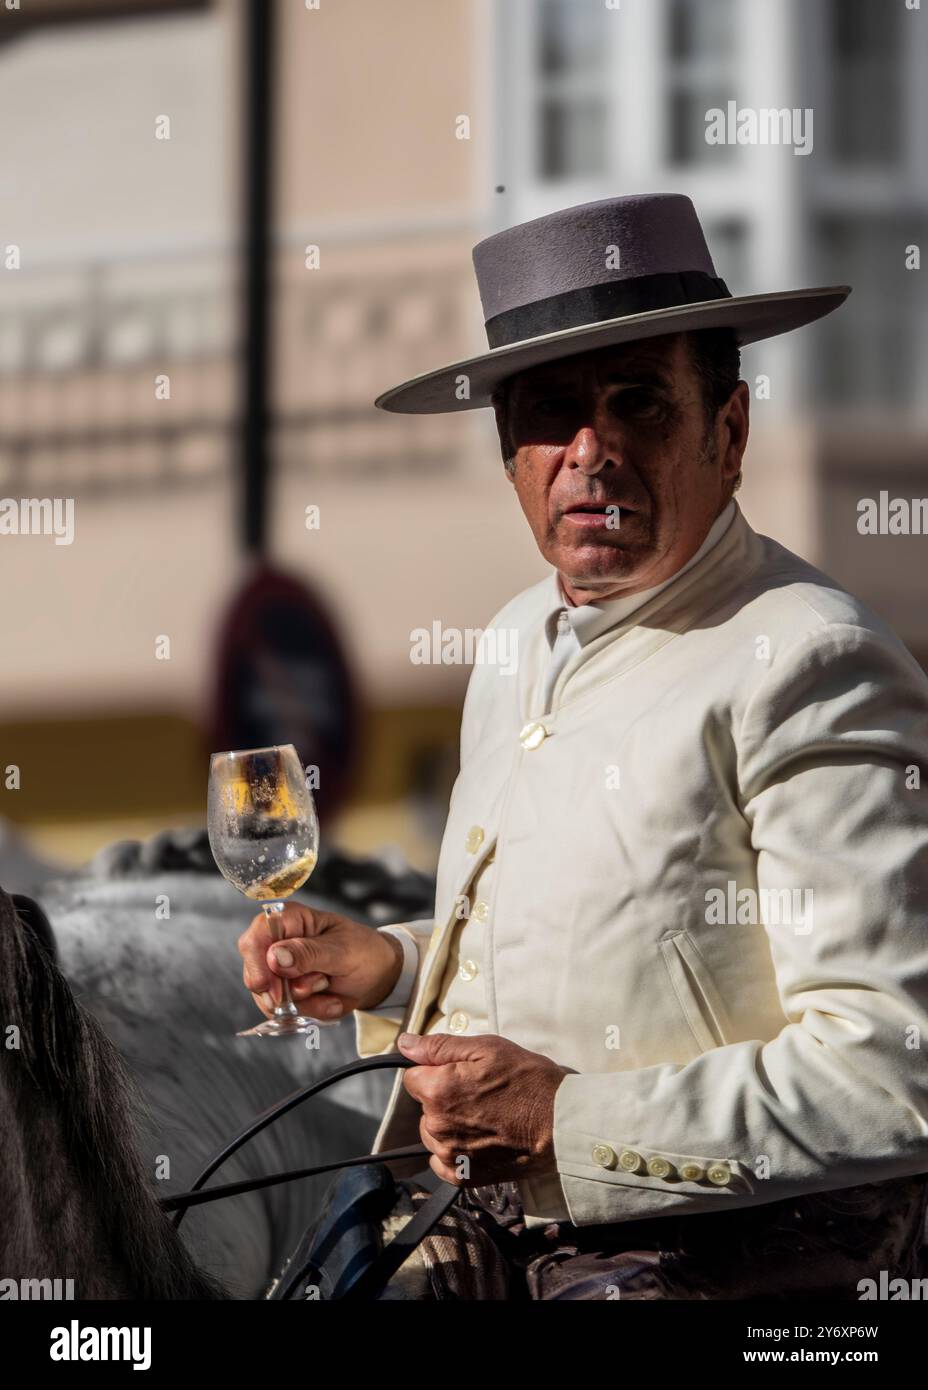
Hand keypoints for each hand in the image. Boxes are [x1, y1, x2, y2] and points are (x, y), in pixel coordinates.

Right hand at [237, 904, 404, 1022]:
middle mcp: (276, 943)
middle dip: (288, 991)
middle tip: (320, 986)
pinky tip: (330, 1001)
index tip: (273, 989)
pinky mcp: (283, 992)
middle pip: (256, 974)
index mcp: (289, 919)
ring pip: (270, 999)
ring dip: (305, 1004)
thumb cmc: (363, 951)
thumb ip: (309, 953)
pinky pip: (283, 1012)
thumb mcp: (342, 950)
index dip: (258, 964)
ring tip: (332, 991)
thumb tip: (274, 957)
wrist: (377, 975)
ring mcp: (277, 970)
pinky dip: (310, 1012)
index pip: (256, 937)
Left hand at [397, 1031, 572, 1185]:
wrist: (562, 1125)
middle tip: (481, 1093)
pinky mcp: (464, 1176)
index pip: (413, 1077)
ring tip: (484, 1116)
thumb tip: (405, 1044)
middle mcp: (437, 1127)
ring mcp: (450, 1155)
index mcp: (437, 1091)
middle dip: (444, 1097)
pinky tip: (479, 1139)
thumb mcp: (487, 1048)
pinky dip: (455, 1151)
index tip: (461, 1073)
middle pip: (424, 1106)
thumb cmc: (529, 1082)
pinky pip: (442, 1161)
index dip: (436, 1071)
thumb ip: (439, 1047)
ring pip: (433, 1133)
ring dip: (449, 1124)